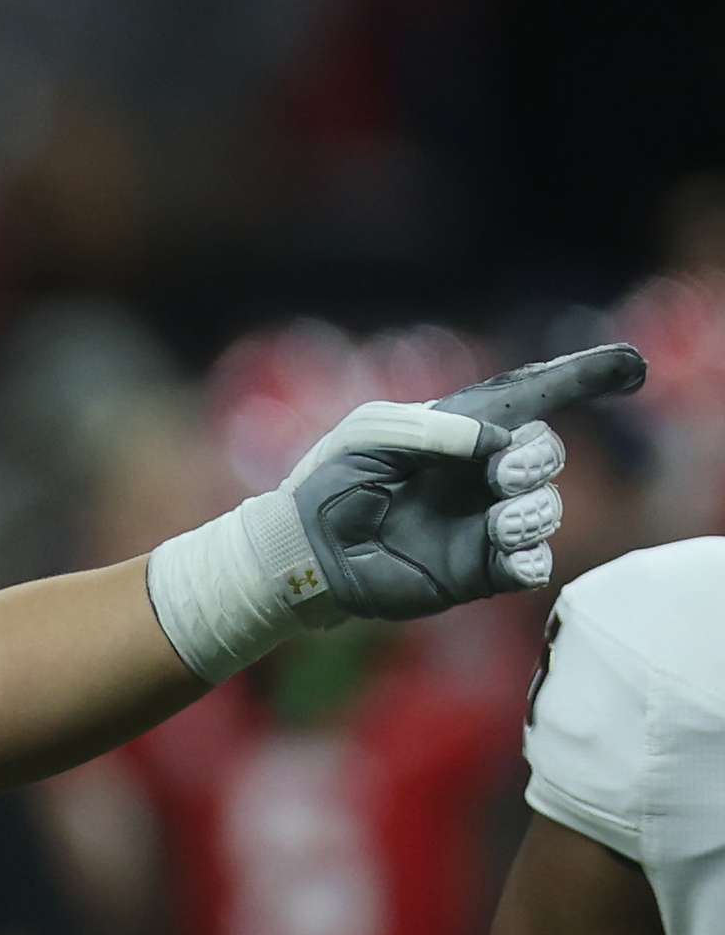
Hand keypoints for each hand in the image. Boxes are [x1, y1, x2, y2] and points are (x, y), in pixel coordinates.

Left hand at [285, 343, 644, 614]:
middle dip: (539, 457)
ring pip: (545, 508)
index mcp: (464, 431)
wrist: (305, 549)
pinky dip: (530, 557)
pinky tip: (511, 554)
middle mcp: (484, 474)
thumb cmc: (334, 482)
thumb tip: (496, 441)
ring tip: (499, 519)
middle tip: (503, 472)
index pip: (534, 398)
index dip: (582, 377)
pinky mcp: (479, 569)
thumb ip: (435, 427)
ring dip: (533, 508)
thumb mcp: (373, 434)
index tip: (628, 365)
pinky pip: (531, 563)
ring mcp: (485, 523)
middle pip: (548, 453)